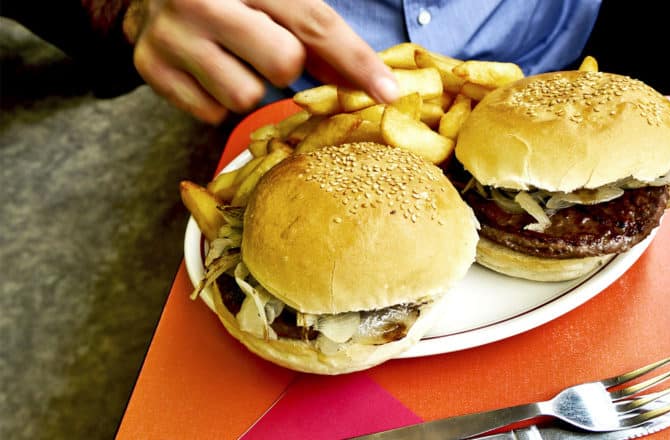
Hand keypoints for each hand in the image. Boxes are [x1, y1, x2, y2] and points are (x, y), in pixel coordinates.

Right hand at [125, 0, 399, 123]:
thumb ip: (319, 30)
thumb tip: (371, 83)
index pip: (314, 23)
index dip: (355, 60)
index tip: (387, 92)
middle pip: (283, 64)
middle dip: (286, 65)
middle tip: (266, 46)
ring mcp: (171, 35)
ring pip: (245, 98)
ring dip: (250, 85)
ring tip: (232, 57)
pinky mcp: (150, 67)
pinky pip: (212, 114)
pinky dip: (219, 100)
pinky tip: (209, 69)